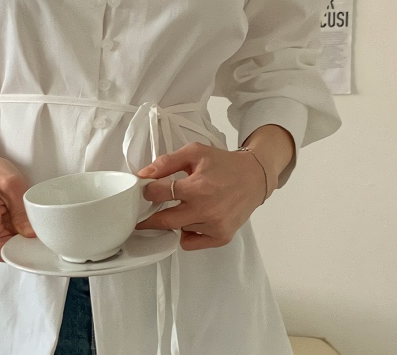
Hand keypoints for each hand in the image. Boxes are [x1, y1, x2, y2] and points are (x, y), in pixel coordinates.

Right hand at [0, 155, 35, 261]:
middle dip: (23, 246)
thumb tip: (32, 235)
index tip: (29, 243)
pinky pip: (14, 235)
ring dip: (25, 239)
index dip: (11, 252)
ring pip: (10, 245)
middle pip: (3, 252)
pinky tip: (33, 222)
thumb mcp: (12, 185)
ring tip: (38, 226)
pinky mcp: (2, 224)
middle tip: (40, 234)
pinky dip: (24, 232)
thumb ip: (21, 210)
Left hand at [135, 142, 265, 249]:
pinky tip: (192, 219)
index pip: (159, 193)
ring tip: (184, 205)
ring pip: (178, 229)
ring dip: (175, 219)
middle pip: (164, 221)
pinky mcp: (221, 237)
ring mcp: (214, 226)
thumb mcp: (194, 153)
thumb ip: (167, 162)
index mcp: (197, 187)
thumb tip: (143, 174)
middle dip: (149, 217)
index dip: (148, 190)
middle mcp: (205, 210)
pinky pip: (191, 243)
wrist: (254, 177)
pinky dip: (186, 233)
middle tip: (142, 214)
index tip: (146, 189)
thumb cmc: (224, 164)